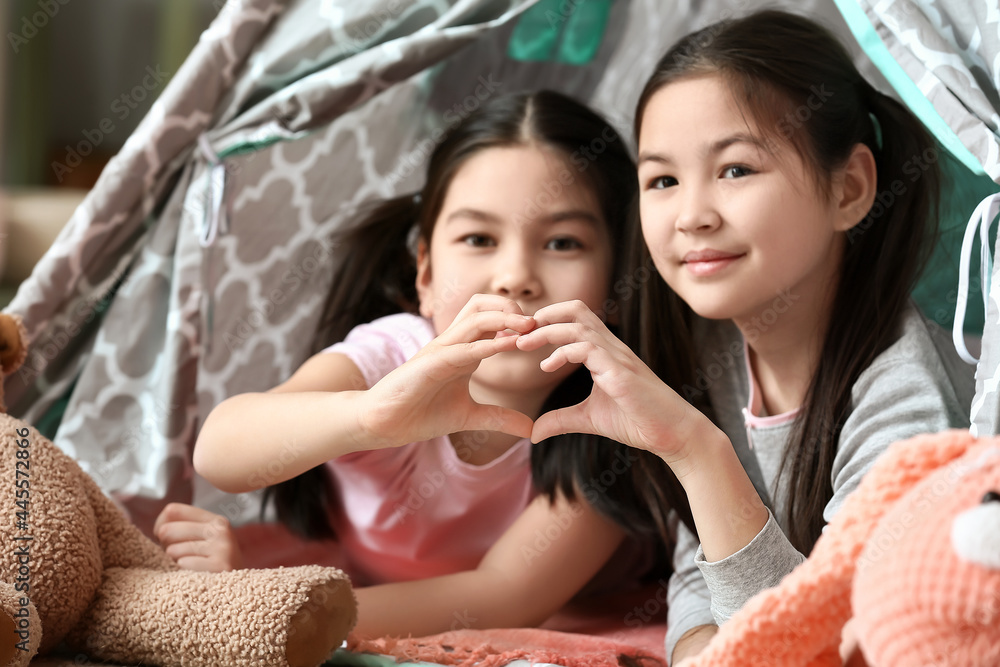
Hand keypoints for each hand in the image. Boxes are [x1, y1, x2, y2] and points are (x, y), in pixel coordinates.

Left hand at [153, 502, 242, 571]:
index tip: (163, 539)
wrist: (237, 592)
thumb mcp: (205, 542)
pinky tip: (192, 575)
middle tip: (175, 557)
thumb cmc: (213, 567)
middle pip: (167, 529)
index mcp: (215, 520)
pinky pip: (184, 564)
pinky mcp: (220, 564)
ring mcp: (222, 546)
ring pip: (172, 550)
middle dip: (165, 546)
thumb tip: (159, 528)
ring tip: (186, 568)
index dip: (160, 525)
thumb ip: (184, 529)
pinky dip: (183, 572)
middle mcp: (220, 530)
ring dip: (174, 562)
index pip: (172, 511)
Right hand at [359, 294, 536, 447]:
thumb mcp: (469, 417)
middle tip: (536, 323)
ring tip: (528, 327)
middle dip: (510, 307)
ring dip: (504, 319)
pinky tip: (509, 346)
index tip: (541, 333)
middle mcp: (451, 343)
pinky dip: (487, 344)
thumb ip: (499, 418)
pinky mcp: (429, 363)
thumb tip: (531, 429)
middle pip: (481, 305)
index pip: (489, 318)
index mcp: (462, 350)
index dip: (516, 320)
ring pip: (474, 318)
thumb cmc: (420, 414)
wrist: (383, 424)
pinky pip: (462, 347)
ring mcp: (439, 350)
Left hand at [514, 300, 710, 464]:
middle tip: (516, 332)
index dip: (546, 320)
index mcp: (604, 352)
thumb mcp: (589, 419)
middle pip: (575, 310)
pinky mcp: (620, 373)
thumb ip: (561, 419)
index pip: (574, 318)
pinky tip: (547, 366)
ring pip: (578, 326)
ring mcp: (617, 357)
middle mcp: (611, 347)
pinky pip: (588, 349)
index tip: (521, 336)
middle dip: (543, 315)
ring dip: (546, 331)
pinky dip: (563, 352)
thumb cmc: (637, 421)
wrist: (672, 434)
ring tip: (522, 344)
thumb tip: (533, 432)